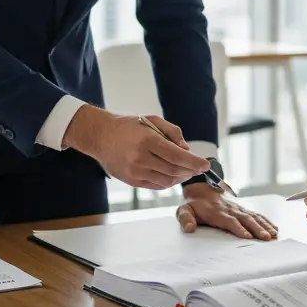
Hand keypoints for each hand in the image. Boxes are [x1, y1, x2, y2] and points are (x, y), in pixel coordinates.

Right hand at [65, 106, 207, 189]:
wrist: (100, 136)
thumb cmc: (129, 126)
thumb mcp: (152, 120)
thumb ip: (173, 133)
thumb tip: (187, 150)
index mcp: (147, 141)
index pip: (177, 156)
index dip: (194, 162)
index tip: (205, 165)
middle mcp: (141, 158)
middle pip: (174, 171)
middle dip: (190, 171)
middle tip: (198, 168)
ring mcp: (135, 172)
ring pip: (166, 181)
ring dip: (180, 178)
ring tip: (187, 172)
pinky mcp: (131, 180)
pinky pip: (155, 185)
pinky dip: (168, 182)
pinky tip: (174, 176)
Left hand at [176, 185, 277, 239]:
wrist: (202, 188)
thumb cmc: (194, 204)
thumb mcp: (183, 210)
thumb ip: (185, 219)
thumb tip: (189, 229)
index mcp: (216, 211)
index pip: (229, 220)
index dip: (238, 228)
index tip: (248, 236)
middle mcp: (230, 209)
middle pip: (245, 219)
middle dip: (257, 229)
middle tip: (267, 238)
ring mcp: (239, 208)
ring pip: (254, 216)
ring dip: (264, 225)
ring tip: (274, 235)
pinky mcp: (244, 209)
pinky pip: (257, 214)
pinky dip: (266, 221)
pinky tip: (275, 229)